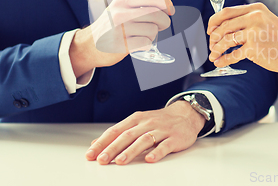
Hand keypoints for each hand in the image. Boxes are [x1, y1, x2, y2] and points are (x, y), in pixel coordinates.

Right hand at [70, 0, 174, 76]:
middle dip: (164, 22)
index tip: (171, 10)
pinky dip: (146, 45)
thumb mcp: (118, 10)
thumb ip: (137, 6)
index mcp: (121, 2)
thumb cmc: (109, 28)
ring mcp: (120, 29)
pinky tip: (137, 44)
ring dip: (152, 35)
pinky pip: (146, 43)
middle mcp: (120, 14)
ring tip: (142, 36)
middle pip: (156, 14)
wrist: (87, 46)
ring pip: (153, 30)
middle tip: (162, 26)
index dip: (165, 2)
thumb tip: (164, 6)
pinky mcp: (121, 45)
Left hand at [85, 101, 205, 164]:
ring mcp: (161, 130)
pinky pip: (165, 146)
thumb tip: (96, 144)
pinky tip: (149, 159)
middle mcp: (147, 123)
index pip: (115, 130)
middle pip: (127, 135)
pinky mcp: (174, 138)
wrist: (186, 114)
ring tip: (120, 161)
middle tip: (102, 159)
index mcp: (136, 119)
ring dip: (131, 151)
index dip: (102, 142)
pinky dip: (157, 152)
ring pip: (144, 140)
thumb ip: (119, 133)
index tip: (91, 154)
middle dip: (113, 148)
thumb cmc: (159, 121)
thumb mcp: (138, 122)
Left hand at [207, 3, 277, 79]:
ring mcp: (254, 33)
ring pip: (226, 40)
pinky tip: (220, 62)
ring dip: (216, 49)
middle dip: (214, 38)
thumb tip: (224, 27)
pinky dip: (223, 59)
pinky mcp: (254, 48)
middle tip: (211, 45)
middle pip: (223, 26)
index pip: (226, 12)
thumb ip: (248, 19)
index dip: (214, 21)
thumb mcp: (266, 20)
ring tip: (213, 55)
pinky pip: (233, 54)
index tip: (210, 30)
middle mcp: (254, 18)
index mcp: (255, 9)